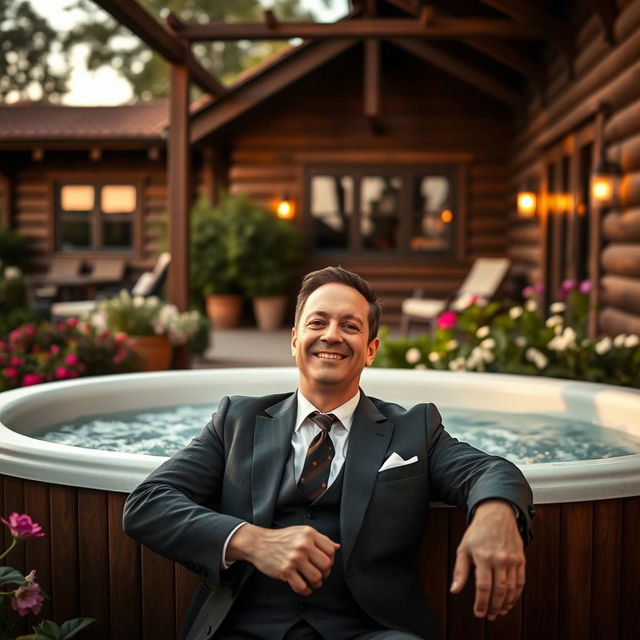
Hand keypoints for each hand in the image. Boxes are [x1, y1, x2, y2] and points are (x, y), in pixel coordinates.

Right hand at [226, 524, 339, 595]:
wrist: (259, 543)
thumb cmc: (282, 538)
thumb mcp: (302, 532)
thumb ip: (320, 539)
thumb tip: (337, 547)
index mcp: (309, 534)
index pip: (331, 550)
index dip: (330, 559)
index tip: (323, 563)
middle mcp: (303, 545)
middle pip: (326, 565)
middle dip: (324, 573)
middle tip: (318, 574)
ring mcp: (294, 558)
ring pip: (316, 578)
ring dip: (316, 583)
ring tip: (311, 581)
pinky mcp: (285, 571)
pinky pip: (302, 587)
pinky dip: (305, 590)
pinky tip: (303, 587)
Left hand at [450, 500, 524, 620]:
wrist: (497, 514)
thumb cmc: (479, 531)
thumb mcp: (463, 548)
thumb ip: (460, 571)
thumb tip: (455, 590)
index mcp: (483, 556)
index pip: (483, 586)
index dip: (481, 603)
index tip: (479, 613)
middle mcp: (499, 559)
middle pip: (499, 590)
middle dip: (494, 607)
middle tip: (489, 616)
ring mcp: (512, 560)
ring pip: (511, 589)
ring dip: (506, 604)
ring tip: (499, 611)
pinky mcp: (521, 560)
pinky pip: (520, 582)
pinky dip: (516, 595)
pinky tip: (510, 601)